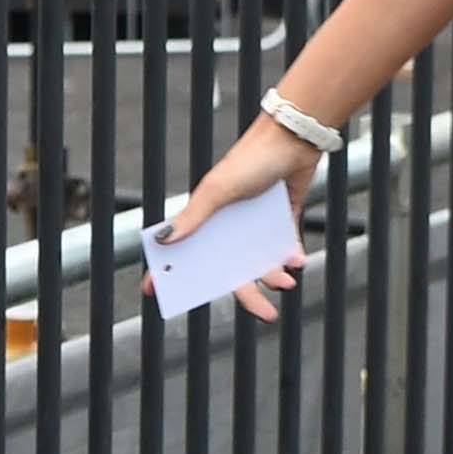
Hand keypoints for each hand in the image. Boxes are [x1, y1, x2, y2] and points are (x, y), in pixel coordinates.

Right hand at [140, 116, 319, 323]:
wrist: (294, 139)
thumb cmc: (251, 160)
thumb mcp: (219, 190)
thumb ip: (194, 217)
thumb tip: (163, 241)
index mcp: (207, 218)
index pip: (184, 250)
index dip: (170, 272)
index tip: (155, 293)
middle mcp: (229, 224)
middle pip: (232, 269)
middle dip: (248, 295)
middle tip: (266, 314)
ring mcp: (256, 222)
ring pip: (261, 262)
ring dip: (274, 277)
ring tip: (287, 282)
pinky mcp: (282, 216)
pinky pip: (284, 245)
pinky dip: (291, 256)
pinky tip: (297, 261)